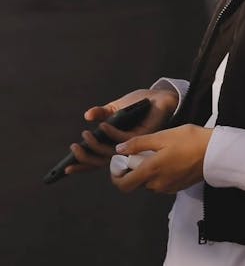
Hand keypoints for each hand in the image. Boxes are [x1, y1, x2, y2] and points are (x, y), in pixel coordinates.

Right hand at [65, 87, 179, 175]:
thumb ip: (101, 113)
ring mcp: (132, 147)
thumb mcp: (115, 107)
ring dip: (95, 145)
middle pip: (101, 161)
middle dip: (85, 158)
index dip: (82, 165)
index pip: (96, 158)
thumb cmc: (138, 105)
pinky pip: (123, 140)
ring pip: (110, 153)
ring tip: (85, 135)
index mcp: (114, 144)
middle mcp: (123, 149)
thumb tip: (87, 116)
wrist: (158, 98)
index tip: (66, 168)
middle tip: (74, 148)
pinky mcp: (141, 139)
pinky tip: (103, 125)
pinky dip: (111, 133)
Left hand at [109, 125, 212, 193]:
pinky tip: (169, 159)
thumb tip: (119, 149)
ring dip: (148, 171)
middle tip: (141, 153)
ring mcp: (168, 188)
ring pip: (149, 182)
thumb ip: (138, 143)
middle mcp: (157, 184)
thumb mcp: (162, 136)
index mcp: (151, 171)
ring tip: (157, 153)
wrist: (216, 152)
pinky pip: (161, 183)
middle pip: (136, 183)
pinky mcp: (178, 188)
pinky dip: (159, 174)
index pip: (123, 185)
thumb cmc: (189, 140)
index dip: (117, 176)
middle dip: (134, 170)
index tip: (120, 163)